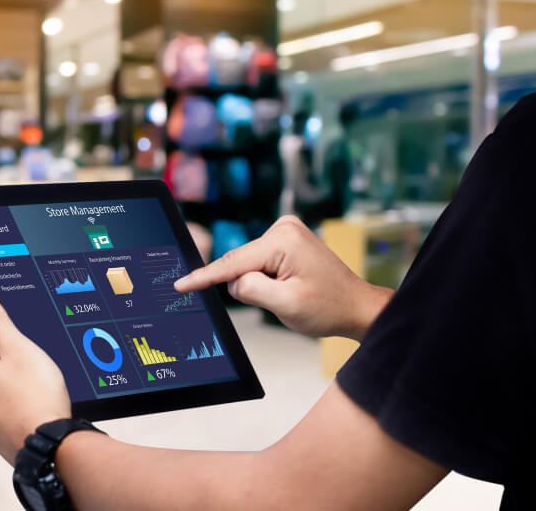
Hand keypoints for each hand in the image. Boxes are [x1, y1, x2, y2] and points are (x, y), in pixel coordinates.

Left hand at [0, 287, 71, 461]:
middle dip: (6, 351)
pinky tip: (30, 400)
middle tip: (32, 361)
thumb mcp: (18, 348)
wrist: (49, 447)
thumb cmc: (36, 396)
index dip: (2, 323)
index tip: (21, 333)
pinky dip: (12, 395)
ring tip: (34, 383)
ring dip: (10, 374)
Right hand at [174, 216, 391, 339]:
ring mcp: (285, 231)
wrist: (355, 306)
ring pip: (247, 265)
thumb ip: (250, 290)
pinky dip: (264, 278)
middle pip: (240, 263)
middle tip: (281, 299)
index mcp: (283, 240)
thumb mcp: (285, 305)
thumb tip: (232, 282)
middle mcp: (283, 228)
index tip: (180, 285)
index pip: (233, 263)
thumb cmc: (329, 307)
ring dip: (259, 284)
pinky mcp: (285, 240)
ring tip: (290, 292)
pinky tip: (288, 285)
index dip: (204, 277)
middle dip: (248, 286)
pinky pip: (257, 263)